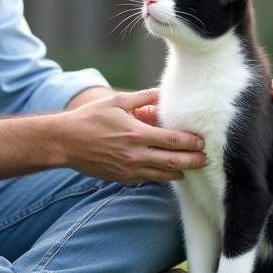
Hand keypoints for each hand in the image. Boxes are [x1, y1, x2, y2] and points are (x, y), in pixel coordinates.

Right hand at [63, 89, 207, 184]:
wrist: (66, 141)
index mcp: (136, 133)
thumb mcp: (116, 102)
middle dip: (192, 161)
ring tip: (193, 169)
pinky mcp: (122, 178)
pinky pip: (147, 179)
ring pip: (162, 175)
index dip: (190, 142)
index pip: (172, 140)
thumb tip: (162, 93)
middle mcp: (135, 154)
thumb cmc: (90, 118)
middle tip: (206, 159)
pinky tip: (170, 172)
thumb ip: (142, 98)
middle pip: (172, 161)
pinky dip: (161, 176)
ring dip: (180, 172)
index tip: (202, 141)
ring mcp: (129, 169)